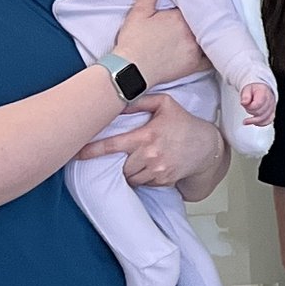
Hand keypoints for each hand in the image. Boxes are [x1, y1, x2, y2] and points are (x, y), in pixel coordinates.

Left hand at [80, 100, 222, 186]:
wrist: (208, 147)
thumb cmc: (185, 124)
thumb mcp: (165, 104)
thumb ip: (140, 102)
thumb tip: (118, 102)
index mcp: (146, 136)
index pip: (112, 145)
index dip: (91, 150)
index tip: (76, 153)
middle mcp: (149, 155)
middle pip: (120, 165)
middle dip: (121, 162)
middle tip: (129, 154)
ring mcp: (157, 170)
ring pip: (130, 177)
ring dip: (131, 171)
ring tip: (142, 160)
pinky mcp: (163, 181)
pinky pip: (143, 183)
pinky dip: (143, 177)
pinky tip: (153, 166)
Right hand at [113, 0, 209, 91]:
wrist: (129, 70)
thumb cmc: (133, 41)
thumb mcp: (139, 11)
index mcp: (179, 18)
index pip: (196, 5)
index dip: (197, 2)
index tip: (198, 0)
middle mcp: (190, 34)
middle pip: (205, 20)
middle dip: (206, 16)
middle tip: (208, 11)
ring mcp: (194, 51)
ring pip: (211, 37)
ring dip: (212, 31)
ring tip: (214, 26)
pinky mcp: (193, 66)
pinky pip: (212, 59)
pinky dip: (215, 52)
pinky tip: (216, 48)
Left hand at [237, 80, 275, 127]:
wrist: (261, 89)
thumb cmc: (254, 90)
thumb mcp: (247, 89)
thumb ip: (245, 96)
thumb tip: (244, 102)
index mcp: (264, 93)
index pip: (258, 104)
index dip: (249, 107)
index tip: (244, 104)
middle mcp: (270, 100)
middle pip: (260, 112)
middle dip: (251, 112)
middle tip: (246, 108)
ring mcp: (272, 107)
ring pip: (264, 118)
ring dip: (254, 120)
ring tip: (246, 121)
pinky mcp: (272, 113)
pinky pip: (268, 121)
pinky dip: (260, 123)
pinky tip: (254, 123)